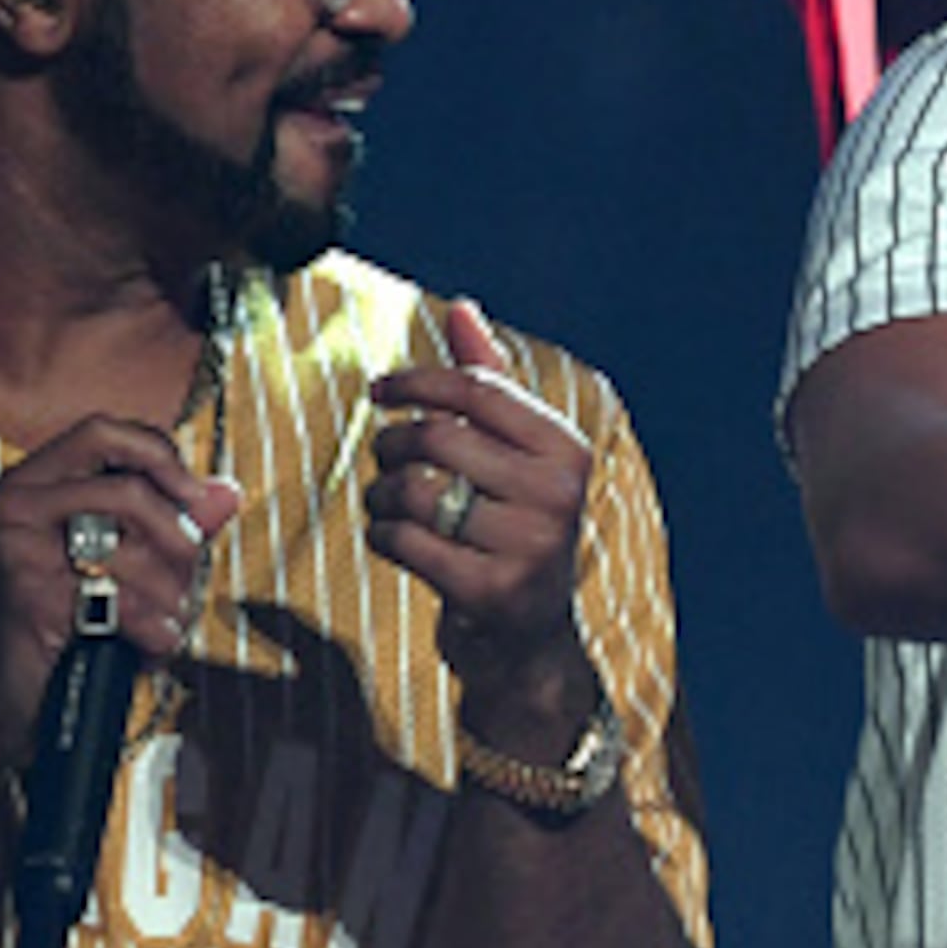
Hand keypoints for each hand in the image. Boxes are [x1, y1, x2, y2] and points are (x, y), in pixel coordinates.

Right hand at [0, 417, 239, 773]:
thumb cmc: (54, 630)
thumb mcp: (110, 566)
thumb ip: (165, 524)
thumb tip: (227, 492)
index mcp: (30, 483)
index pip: (105, 431)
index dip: (161, 457)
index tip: (193, 497)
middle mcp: (14, 504)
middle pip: (131, 491)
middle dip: (178, 544)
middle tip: (184, 586)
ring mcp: (16, 549)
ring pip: (134, 552)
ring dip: (171, 598)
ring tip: (166, 624)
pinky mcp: (29, 597)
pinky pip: (123, 602)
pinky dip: (154, 631)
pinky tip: (149, 648)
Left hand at [369, 299, 596, 719]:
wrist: (529, 641)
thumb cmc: (512, 529)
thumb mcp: (513, 455)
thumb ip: (490, 382)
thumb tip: (462, 306)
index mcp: (567, 450)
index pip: (478, 389)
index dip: (417, 382)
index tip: (379, 391)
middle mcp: (558, 495)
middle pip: (439, 438)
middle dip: (392, 445)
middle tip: (384, 460)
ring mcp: (529, 546)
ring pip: (417, 490)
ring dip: (381, 494)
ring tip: (385, 502)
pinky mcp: (491, 591)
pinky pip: (406, 540)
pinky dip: (383, 535)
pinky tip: (392, 538)